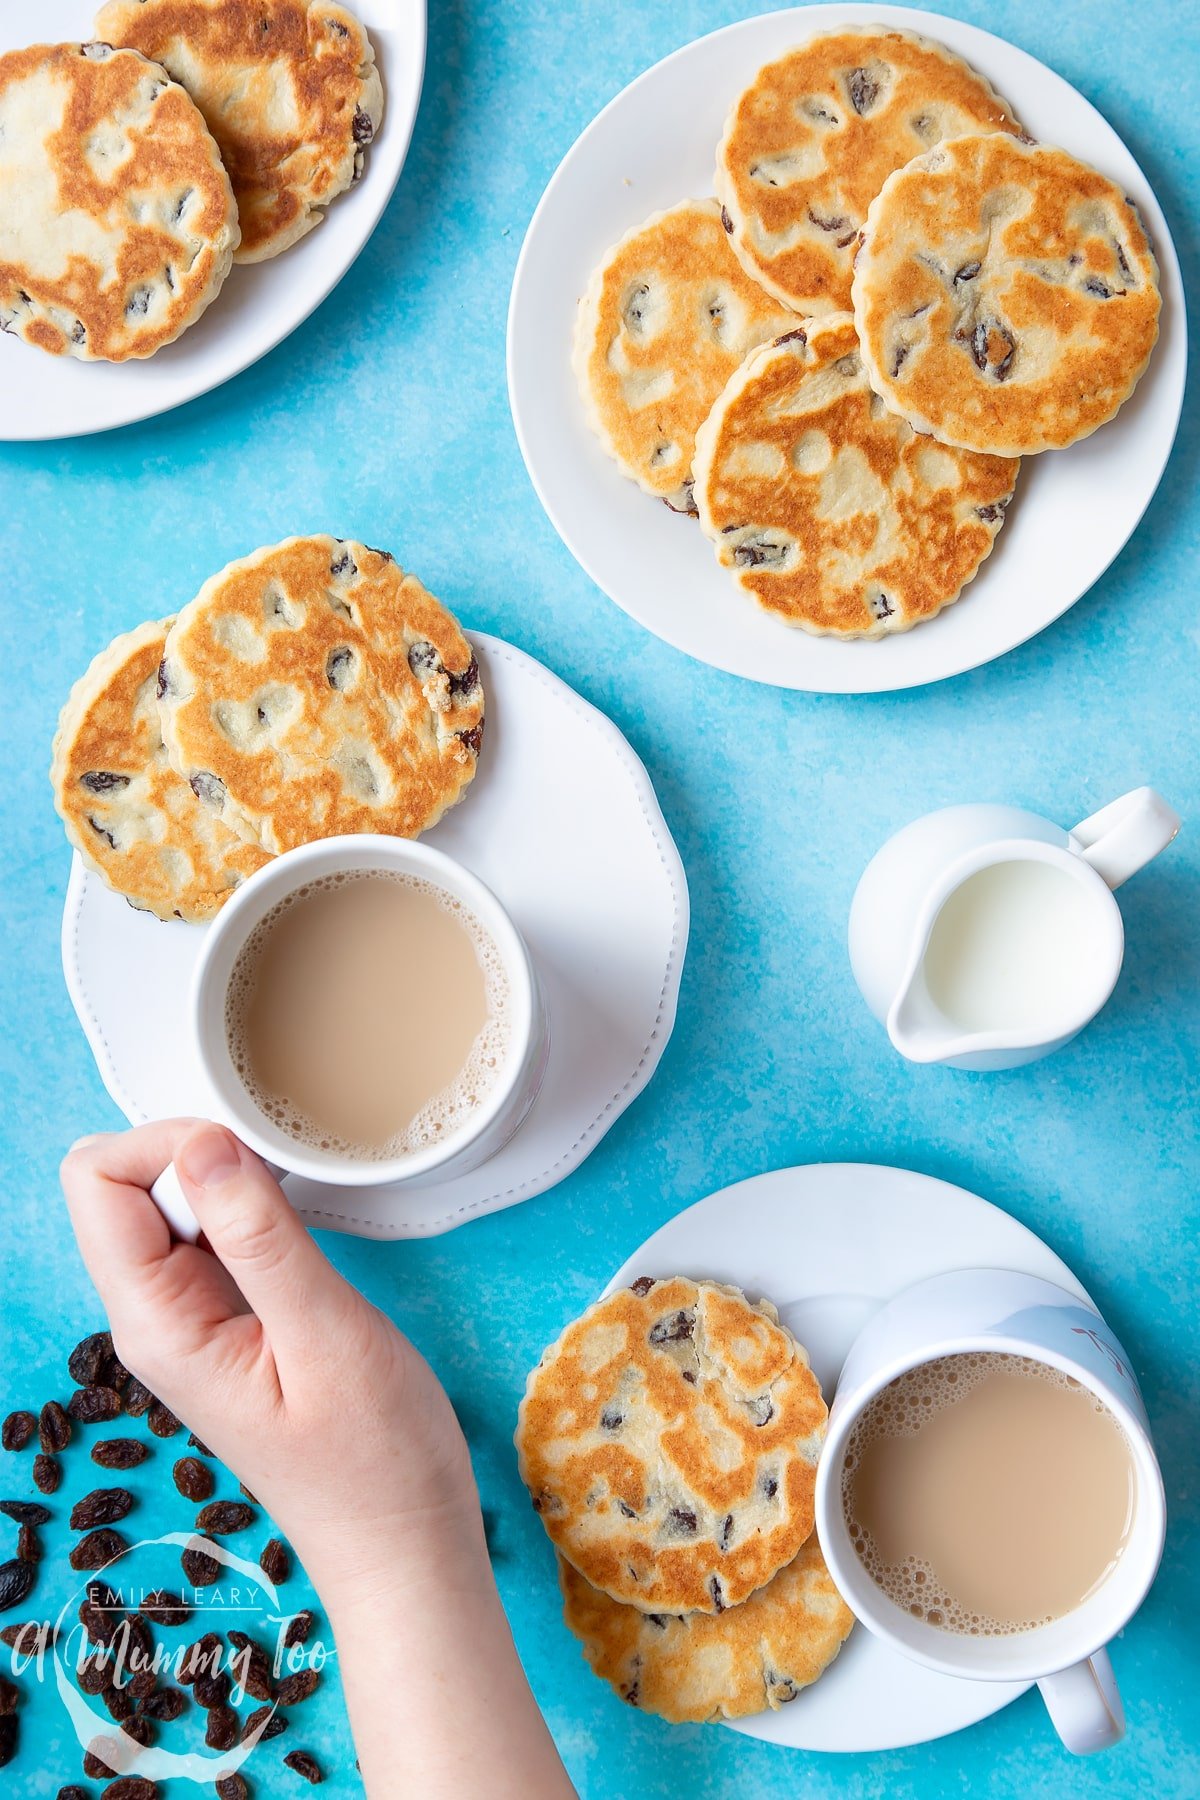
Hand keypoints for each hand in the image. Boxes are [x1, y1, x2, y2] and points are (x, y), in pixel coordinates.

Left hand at [61, 1120, 480, 1592]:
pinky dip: (242, 1207)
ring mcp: (185, 1319)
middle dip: (191, 1152)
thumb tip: (203, 1142)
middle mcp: (153, 1318)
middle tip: (276, 1182)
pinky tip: (293, 1224)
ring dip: (220, 1179)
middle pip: (121, 1183)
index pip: (96, 1181)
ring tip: (292, 1204)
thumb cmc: (374, 1460)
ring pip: (162, 1203)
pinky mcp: (224, 1319)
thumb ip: (260, 1236)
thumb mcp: (326, 1336)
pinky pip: (204, 1232)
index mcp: (157, 1324)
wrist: (401, 1542)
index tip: (246, 1156)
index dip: (164, 1143)